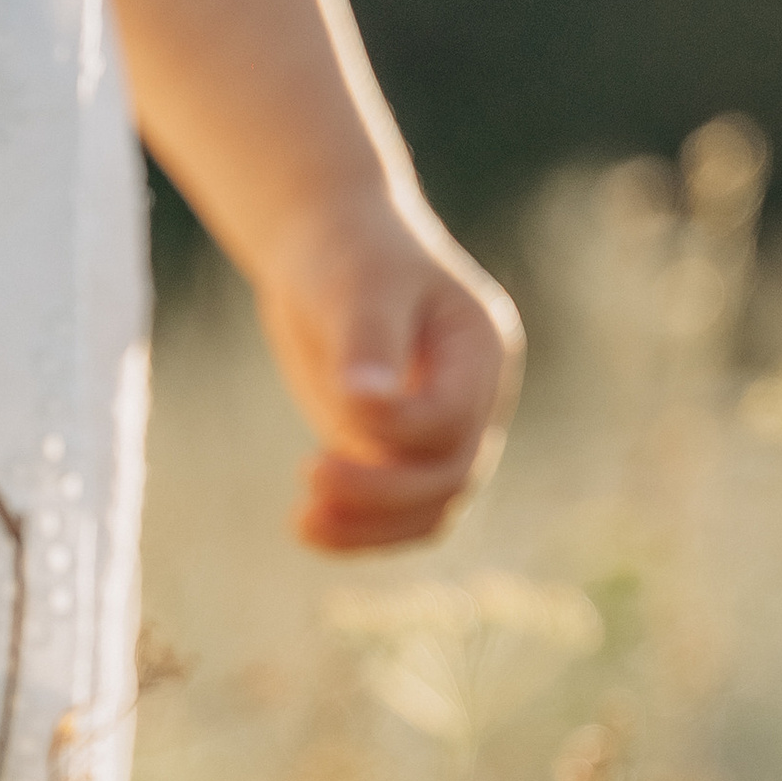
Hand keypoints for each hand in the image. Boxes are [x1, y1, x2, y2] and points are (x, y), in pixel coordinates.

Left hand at [255, 193, 522, 553]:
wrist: (329, 250)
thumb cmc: (348, 254)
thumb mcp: (358, 284)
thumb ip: (367, 341)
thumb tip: (362, 402)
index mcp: (481, 349)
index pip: (454, 414)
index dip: (399, 426)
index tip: (339, 404)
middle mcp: (474, 399)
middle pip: (450, 475)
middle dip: (382, 490)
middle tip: (308, 476)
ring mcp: (441, 434)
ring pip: (428, 510)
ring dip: (369, 527)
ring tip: (300, 522)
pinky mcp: (400, 457)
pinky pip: (393, 515)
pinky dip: (355, 529)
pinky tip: (305, 524)